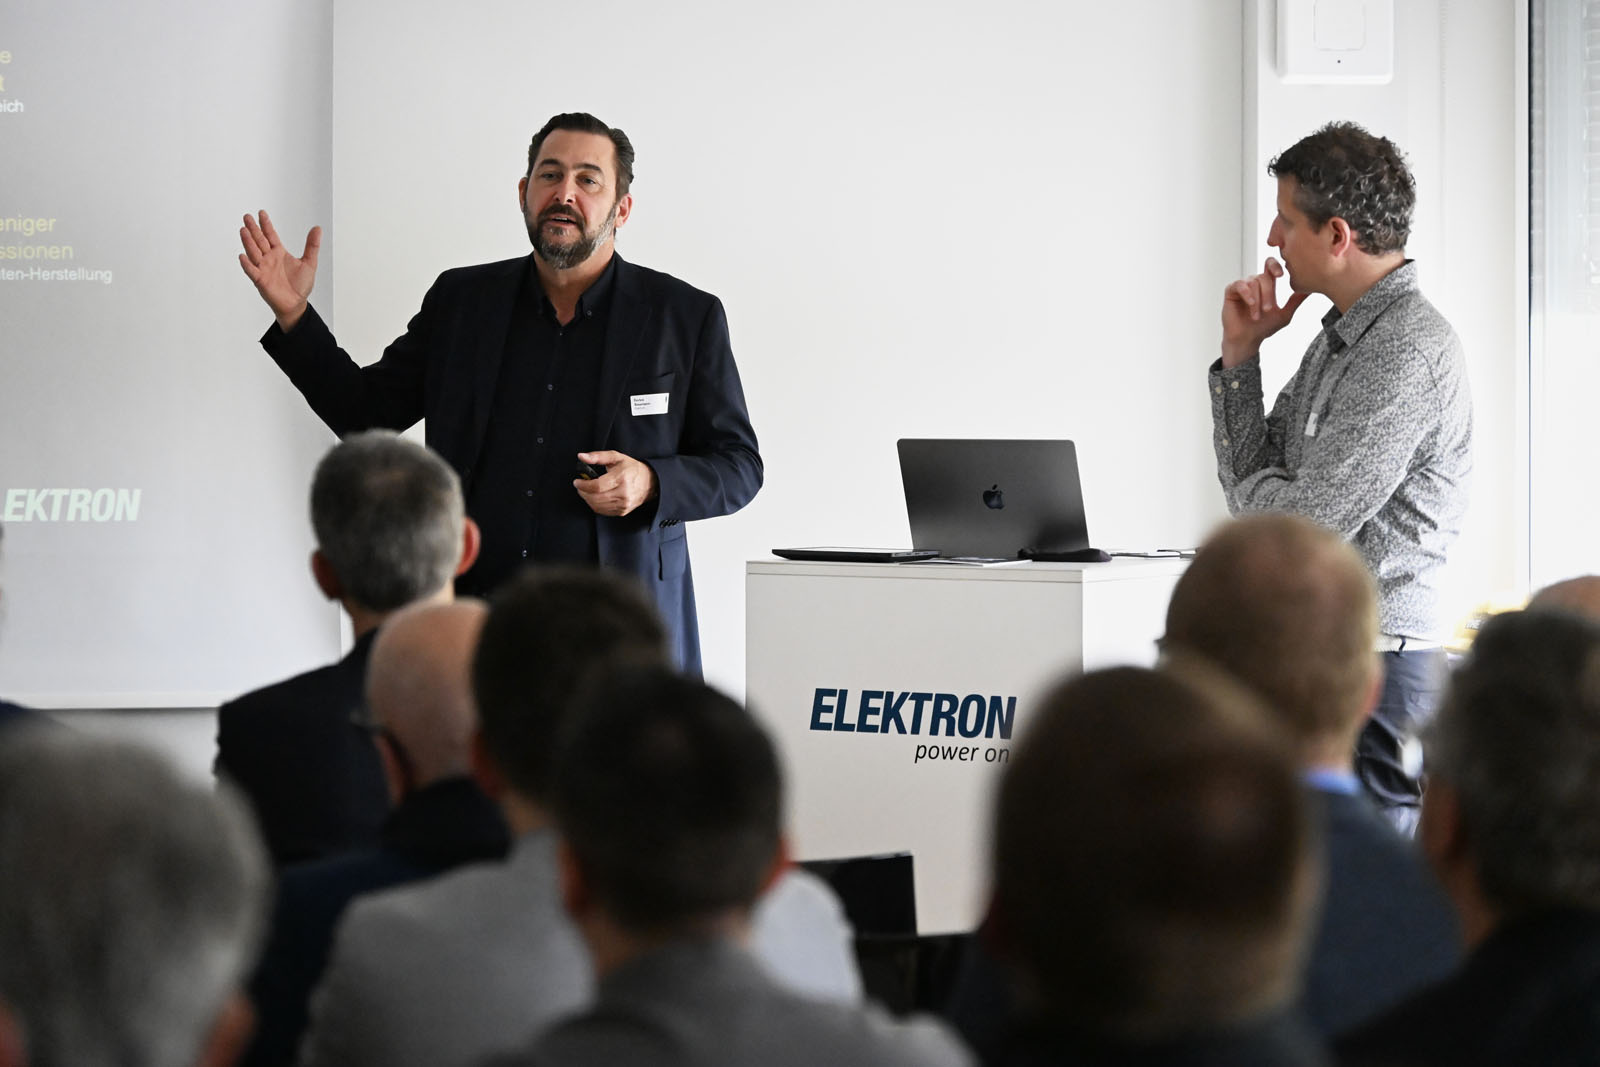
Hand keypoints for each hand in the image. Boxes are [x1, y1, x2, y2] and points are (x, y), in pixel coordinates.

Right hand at [238, 210, 321, 330]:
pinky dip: (247, 264)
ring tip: (243, 230)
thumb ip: (312, 246)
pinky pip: (252, 271)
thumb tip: (318, 228)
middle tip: (246, 217)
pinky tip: (243, 256)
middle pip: (259, 241)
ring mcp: (263, 269)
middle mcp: (269, 259)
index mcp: (279, 253)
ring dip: (248, 242)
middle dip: (253, 229)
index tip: (261, 213)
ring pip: (254, 253)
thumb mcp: (310, 263)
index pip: (271, 235)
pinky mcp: (261, 280)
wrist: (296, 304)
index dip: (266, 224)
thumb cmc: (301, 285)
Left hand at [573, 451, 658, 517]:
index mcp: (621, 478)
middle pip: (595, 498)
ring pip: (597, 506)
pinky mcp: (622, 511)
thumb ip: (597, 456)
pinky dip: (595, 505)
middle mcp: (623, 493)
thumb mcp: (616, 457)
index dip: (583, 485)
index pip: (597, 486)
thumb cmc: (631, 468)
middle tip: (580, 486)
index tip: (577, 482)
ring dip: (587, 499)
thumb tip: (581, 456)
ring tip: (586, 491)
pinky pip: (603, 511)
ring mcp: (623, 504)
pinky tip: (594, 498)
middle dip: (583, 492)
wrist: (649, 482)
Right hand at [1220, 257, 1308, 368]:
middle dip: (1268, 294)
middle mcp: (1254, 282)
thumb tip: (1311, 289)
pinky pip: (1240, 285)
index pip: (1271, 266)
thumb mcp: (1285, 314)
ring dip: (1257, 300)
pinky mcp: (1231, 291)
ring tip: (1257, 316)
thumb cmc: (1264, 328)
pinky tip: (1251, 304)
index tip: (1281, 275)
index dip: (1275, 266)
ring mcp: (1242, 286)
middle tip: (1268, 310)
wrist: (1248, 340)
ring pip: (1253, 282)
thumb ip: (1296, 301)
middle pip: (1264, 277)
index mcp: (1266, 284)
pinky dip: (1247, 294)